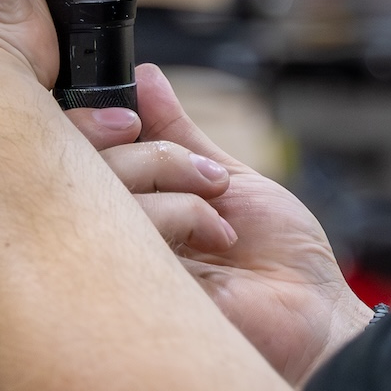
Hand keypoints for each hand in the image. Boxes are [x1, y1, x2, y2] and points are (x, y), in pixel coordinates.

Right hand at [80, 63, 373, 386]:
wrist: (315, 314)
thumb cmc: (279, 256)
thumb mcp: (227, 176)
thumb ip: (177, 133)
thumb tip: (144, 76)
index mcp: (128, 210)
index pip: (75, 158)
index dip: (89, 125)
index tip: (131, 117)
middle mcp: (114, 239)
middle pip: (78, 173)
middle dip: (142, 152)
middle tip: (197, 168)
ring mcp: (119, 270)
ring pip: (101, 199)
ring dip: (168, 180)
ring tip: (218, 205)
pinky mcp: (132, 299)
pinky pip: (125, 240)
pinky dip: (179, 217)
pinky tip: (217, 238)